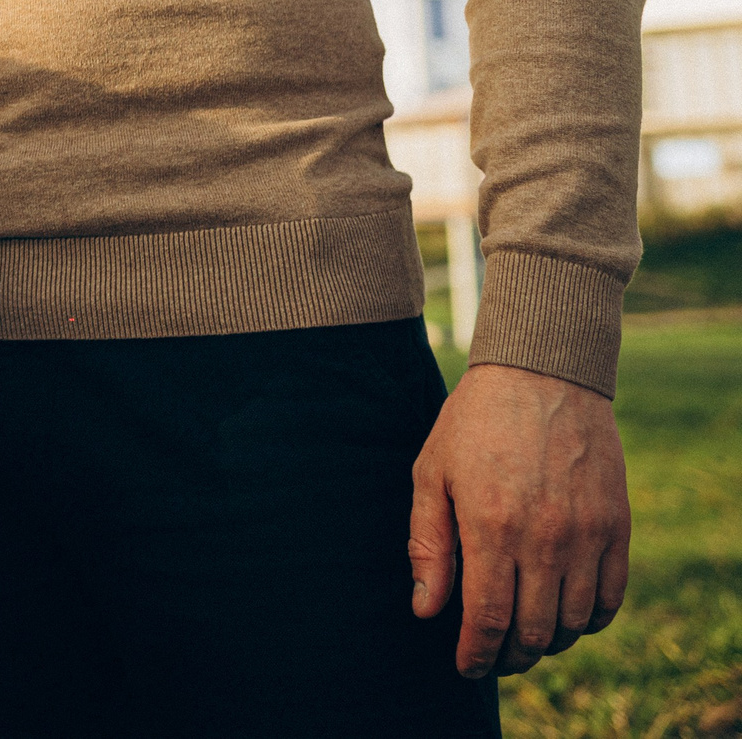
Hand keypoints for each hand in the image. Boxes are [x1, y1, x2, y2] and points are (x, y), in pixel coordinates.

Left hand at [410, 361, 631, 678]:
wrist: (543, 374)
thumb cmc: (474, 422)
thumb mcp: (431, 473)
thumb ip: (427, 545)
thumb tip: (425, 610)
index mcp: (491, 525)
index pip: (488, 619)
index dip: (476, 654)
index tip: (466, 667)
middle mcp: (546, 537)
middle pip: (535, 631)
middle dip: (510, 656)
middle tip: (492, 656)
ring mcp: (588, 533)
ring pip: (574, 622)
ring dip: (549, 642)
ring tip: (525, 637)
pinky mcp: (617, 526)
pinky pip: (611, 597)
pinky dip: (589, 620)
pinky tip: (564, 615)